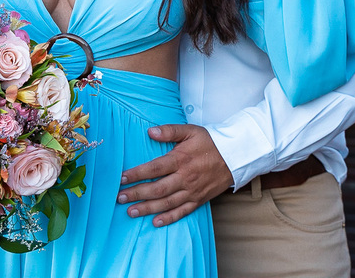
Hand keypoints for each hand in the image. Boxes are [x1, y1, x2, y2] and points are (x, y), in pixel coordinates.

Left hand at [116, 124, 232, 226]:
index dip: (137, 174)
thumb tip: (150, 132)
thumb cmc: (210, 142)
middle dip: (137, 194)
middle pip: (157, 189)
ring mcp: (192, 191)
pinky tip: (155, 222)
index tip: (121, 178)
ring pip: (167, 203)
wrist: (235, 156)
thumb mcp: (190, 131)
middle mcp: (185, 178)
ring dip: (148, 208)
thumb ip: (170, 131)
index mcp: (181, 159)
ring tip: (131, 212)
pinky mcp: (199, 200)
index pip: (154, 169)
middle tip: (119, 198)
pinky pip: (182, 211)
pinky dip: (169, 218)